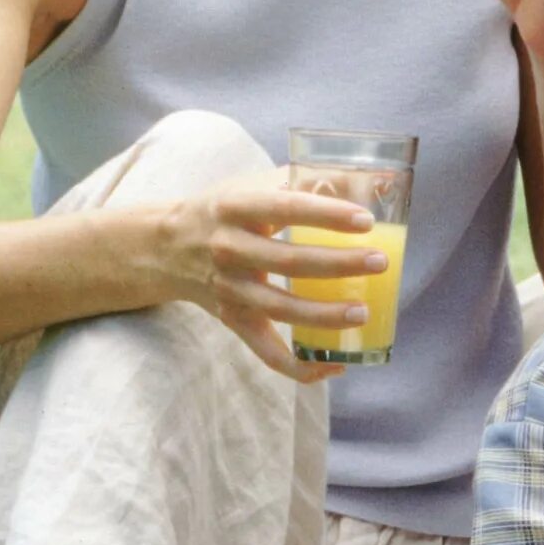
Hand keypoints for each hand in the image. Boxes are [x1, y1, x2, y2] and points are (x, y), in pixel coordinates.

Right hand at [151, 182, 393, 381]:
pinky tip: (336, 363)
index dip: (327, 214)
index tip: (366, 220)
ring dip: (324, 314)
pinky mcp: (231, 319)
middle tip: (379, 263)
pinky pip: (266, 351)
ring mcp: (229, 288)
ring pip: (280, 308)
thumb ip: (307, 180)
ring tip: (363, 311)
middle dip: (338, 263)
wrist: (164, 247)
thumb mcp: (253, 185)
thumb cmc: (224, 210)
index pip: (286, 208)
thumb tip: (373, 179)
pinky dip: (300, 365)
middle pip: (288, 261)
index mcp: (236, 207)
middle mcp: (228, 249)